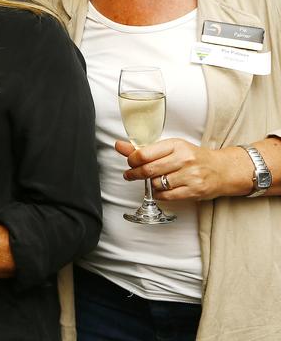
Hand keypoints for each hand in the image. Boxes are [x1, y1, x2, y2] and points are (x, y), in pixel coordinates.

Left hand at [117, 138, 248, 199]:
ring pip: (156, 184)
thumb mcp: (171, 147)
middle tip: (129, 175)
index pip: (144, 154)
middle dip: (134, 174)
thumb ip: (145, 149)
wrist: (222, 169)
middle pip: (148, 170)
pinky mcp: (194, 191)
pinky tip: (160, 189)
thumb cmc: (193, 157)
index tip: (129, 162)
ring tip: (151, 180)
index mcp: (176, 145)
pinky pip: (166, 196)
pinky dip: (158, 194)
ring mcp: (190, 176)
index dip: (131, 160)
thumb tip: (118, 146)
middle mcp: (184, 159)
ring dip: (149, 184)